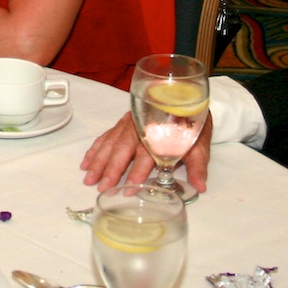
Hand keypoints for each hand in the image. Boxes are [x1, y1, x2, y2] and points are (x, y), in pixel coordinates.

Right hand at [80, 111, 211, 192]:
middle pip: (122, 149)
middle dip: (110, 169)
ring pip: (110, 142)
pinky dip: (95, 148)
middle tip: (101, 187)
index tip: (129, 189)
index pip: (146, 155)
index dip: (137, 172)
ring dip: (98, 161)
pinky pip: (105, 136)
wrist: (184, 98)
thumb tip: (200, 187)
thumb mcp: (199, 144)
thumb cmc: (191, 123)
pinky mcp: (122, 122)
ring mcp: (128, 123)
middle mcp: (139, 127)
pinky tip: (87, 161)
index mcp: (158, 133)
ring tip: (88, 178)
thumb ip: (198, 165)